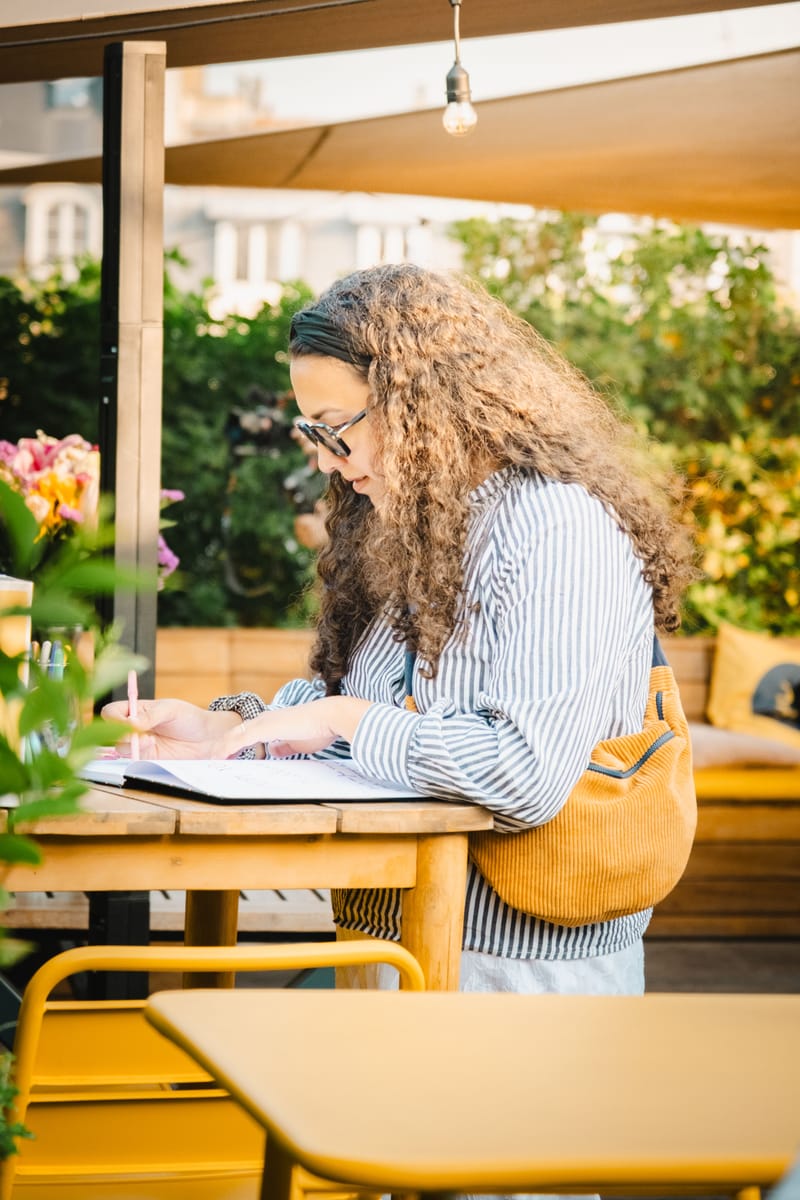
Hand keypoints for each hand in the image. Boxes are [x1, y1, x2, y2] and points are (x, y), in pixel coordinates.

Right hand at [100, 697, 241, 759]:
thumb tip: (130, 723)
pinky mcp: (148, 759)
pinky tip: (153, 747)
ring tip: (151, 741)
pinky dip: (139, 755)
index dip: (114, 718)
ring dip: (131, 745)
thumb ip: (150, 716)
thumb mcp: (170, 710)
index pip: (111, 713)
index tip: (128, 722)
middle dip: (121, 734)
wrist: (209, 737)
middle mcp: (134, 728)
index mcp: (137, 710)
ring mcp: (139, 744)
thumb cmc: (190, 718)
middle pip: (110, 732)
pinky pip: (133, 760)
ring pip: (120, 748)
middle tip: (139, 735)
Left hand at [218, 696, 372, 759]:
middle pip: (234, 735)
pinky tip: (218, 757)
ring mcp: (262, 722)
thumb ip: (284, 746)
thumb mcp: (297, 743)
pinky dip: (226, 749)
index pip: (245, 735)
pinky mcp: (264, 728)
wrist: (329, 716)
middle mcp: (263, 720)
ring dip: (219, 750)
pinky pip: (239, 740)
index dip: (232, 747)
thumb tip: (274, 752)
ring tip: (207, 763)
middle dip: (220, 749)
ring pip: (232, 737)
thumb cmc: (319, 728)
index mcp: (270, 723)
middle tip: (208, 763)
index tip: (222, 759)